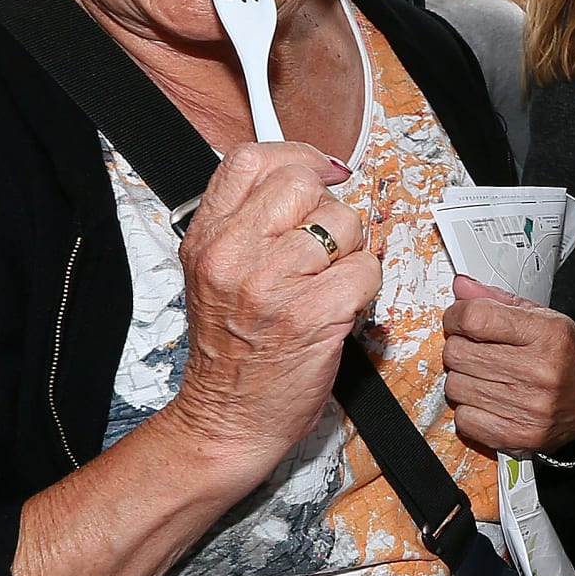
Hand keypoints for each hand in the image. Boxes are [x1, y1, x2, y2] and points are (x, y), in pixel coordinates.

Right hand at [169, 142, 379, 467]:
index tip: (319, 173)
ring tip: (326, 283)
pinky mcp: (313, 315)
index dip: (297, 157)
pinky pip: (366, 270)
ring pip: (345, 225)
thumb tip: (306, 177)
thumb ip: (248, 223)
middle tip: (323, 247)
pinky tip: (340, 306)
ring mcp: (273, 284)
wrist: (228, 418)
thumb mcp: (216, 273)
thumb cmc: (232, 350)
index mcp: (208, 239)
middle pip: (305, 185)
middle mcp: (235, 255)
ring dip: (351, 253)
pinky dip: (365, 287)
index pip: (252, 161)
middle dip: (329, 211)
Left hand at [441, 276, 574, 453]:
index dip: (458, 316)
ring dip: (465, 380)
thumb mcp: (544, 319)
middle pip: (459, 353)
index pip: (476, 318)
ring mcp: (531, 407)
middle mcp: (542, 371)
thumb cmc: (568, 357)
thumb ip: (499, 302)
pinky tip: (490, 402)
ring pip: (456, 387)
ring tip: (488, 378)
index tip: (460, 321)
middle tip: (478, 351)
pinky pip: (465, 419)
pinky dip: (471, 410)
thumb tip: (462, 287)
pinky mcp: (520, 436)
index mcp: (549, 335)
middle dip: (461, 348)